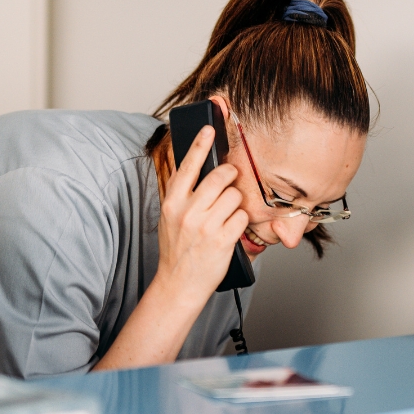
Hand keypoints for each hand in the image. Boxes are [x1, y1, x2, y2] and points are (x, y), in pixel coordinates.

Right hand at [93, 125, 248, 371]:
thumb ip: (183, 194)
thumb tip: (199, 166)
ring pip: (234, 196)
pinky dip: (240, 222)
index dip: (200, 145)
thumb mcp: (171, 218)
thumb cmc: (178, 249)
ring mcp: (205, 226)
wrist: (178, 285)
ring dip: (236, 203)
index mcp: (172, 203)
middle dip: (230, 176)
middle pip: (220, 177)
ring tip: (225, 216)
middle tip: (231, 179)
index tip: (210, 129)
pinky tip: (230, 230)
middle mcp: (187, 212)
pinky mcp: (222, 240)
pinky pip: (242, 217)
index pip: (187, 166)